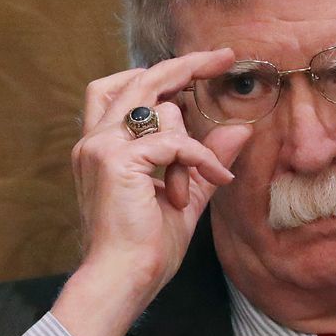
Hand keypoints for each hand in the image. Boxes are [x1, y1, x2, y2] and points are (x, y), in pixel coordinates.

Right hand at [51, 50, 252, 335]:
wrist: (121, 278)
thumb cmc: (144, 248)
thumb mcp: (184, 195)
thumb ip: (205, 161)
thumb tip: (240, 129)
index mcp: (100, 147)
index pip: (122, 88)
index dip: (160, 74)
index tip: (202, 65)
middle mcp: (94, 140)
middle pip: (139, 78)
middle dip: (183, 65)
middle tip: (223, 56)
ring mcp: (101, 147)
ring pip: (161, 109)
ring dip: (192, 145)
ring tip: (201, 184)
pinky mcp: (116, 160)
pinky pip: (174, 141)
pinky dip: (200, 158)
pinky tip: (213, 182)